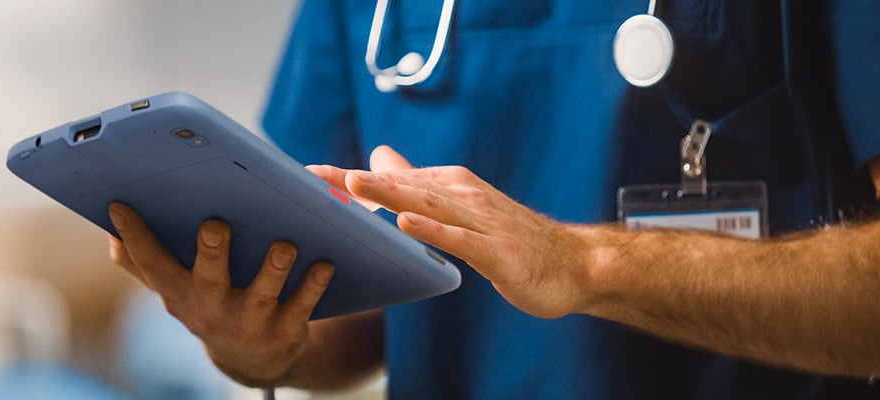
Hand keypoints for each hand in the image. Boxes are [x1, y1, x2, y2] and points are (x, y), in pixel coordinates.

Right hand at [107, 203, 334, 386]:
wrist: (253, 360)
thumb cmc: (211, 306)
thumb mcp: (175, 291)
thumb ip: (143, 265)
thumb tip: (109, 237)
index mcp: (181, 294)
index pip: (151, 265)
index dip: (134, 238)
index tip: (120, 206)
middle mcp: (211, 309)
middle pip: (208, 280)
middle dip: (211, 253)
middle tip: (215, 225)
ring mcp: (249, 322)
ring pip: (262, 294)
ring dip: (273, 269)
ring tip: (284, 244)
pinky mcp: (284, 331)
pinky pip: (302, 306)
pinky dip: (313, 285)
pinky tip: (325, 262)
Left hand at [308, 146, 590, 318]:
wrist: (573, 264)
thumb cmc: (513, 239)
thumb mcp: (460, 207)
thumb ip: (419, 184)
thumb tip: (380, 158)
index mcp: (450, 186)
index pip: (392, 179)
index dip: (348, 178)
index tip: (307, 175)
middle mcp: (462, 196)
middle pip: (402, 186)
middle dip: (356, 181)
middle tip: (314, 176)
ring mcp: (480, 222)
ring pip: (427, 205)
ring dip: (389, 193)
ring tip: (352, 184)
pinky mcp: (496, 251)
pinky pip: (459, 240)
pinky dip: (432, 230)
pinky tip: (406, 224)